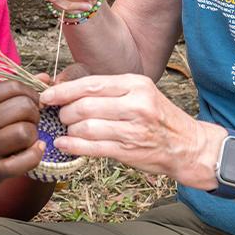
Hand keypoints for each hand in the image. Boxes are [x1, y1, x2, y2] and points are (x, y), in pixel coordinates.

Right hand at [0, 81, 44, 201]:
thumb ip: (11, 95)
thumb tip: (45, 77)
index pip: (12, 87)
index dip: (30, 93)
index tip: (31, 104)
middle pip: (22, 107)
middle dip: (35, 114)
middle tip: (29, 123)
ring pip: (24, 131)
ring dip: (34, 135)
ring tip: (28, 139)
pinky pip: (24, 160)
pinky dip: (35, 155)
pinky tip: (34, 151)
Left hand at [39, 74, 211, 184]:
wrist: (187, 145)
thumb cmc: (158, 117)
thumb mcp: (140, 93)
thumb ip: (108, 91)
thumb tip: (67, 89)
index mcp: (136, 84)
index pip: (91, 84)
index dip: (64, 90)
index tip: (47, 96)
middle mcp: (135, 104)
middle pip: (84, 106)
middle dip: (64, 112)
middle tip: (60, 115)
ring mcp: (132, 129)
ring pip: (85, 127)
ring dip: (69, 129)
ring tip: (67, 129)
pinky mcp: (128, 151)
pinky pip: (92, 148)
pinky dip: (73, 145)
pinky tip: (64, 144)